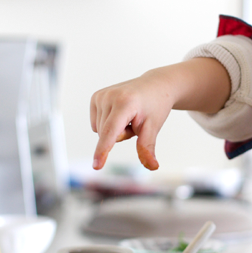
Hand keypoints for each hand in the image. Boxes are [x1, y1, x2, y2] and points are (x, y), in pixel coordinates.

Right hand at [90, 58, 230, 170]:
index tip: (96, 166)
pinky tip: (119, 114)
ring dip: (115, 131)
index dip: (103, 150)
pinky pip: (96, 125)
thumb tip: (152, 166)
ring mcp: (101, 95)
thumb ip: (147, 147)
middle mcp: (110, 97)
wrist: (155, 86)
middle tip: (135, 122)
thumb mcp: (153, 127)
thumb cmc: (155, 106)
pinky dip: (107, 125)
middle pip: (106, 135)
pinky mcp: (96, 97)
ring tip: (129, 117)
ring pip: (100, 132)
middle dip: (121, 136)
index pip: (111, 132)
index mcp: (125, 103)